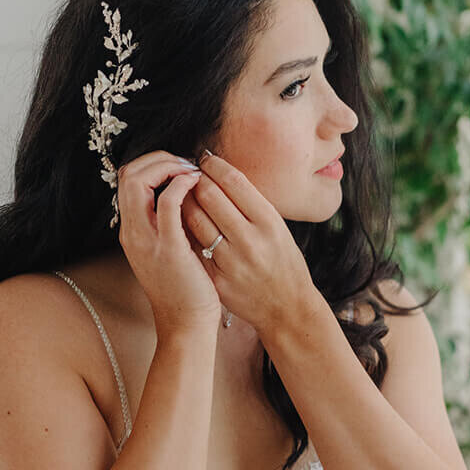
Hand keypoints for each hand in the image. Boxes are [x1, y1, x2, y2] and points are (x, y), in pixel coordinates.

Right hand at [115, 151, 220, 336]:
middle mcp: (132, 232)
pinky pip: (167, 202)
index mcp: (132, 230)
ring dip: (167, 165)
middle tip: (186, 164)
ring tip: (190, 171)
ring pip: (137, 180)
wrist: (186, 322)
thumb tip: (184, 190)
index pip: (127, 179)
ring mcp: (145, 239)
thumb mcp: (171, 247)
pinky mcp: (167, 247)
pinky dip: (180, 184)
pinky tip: (196, 184)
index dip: (152, 164)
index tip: (180, 167)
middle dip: (158, 158)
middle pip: (127, 174)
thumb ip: (170, 220)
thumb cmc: (186, 285)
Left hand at [180, 152, 317, 336]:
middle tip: (190, 175)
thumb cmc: (283, 262)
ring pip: (195, 219)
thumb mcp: (277, 227)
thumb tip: (221, 173)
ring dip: (185, 202)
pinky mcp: (217, 279)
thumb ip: (251, 203)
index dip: (214, 165)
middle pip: (210, 196)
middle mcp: (251, 240)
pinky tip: (182, 224)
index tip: (206, 160)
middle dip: (196, 180)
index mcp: (269, 222)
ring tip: (184, 196)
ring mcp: (232, 261)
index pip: (234, 181)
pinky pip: (192, 246)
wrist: (287, 308)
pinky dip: (185, 230)